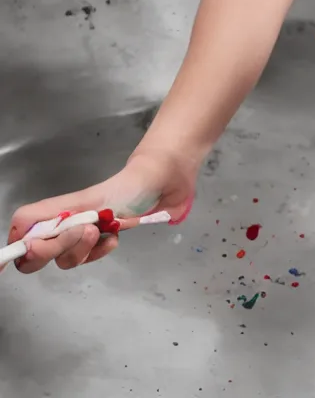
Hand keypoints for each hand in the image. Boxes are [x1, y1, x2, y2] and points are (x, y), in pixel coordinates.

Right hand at [2, 146, 196, 273]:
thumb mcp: (87, 202)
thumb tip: (28, 242)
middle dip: (54, 251)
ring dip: (81, 250)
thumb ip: (54, 218)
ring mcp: (85, 234)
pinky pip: (91, 258)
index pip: (22, 230)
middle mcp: (65, 224)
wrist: (163, 183)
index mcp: (55, 212)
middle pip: (38, 255)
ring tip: (102, 231)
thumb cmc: (125, 187)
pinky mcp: (104, 241)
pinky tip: (114, 238)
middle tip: (81, 233)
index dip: (14, 250)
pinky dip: (101, 251)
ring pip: (66, 261)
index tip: (4, 266)